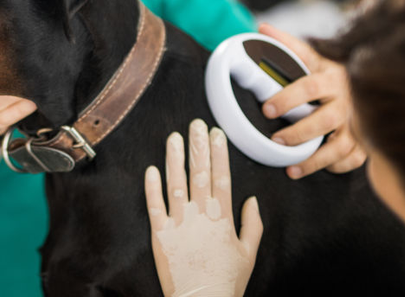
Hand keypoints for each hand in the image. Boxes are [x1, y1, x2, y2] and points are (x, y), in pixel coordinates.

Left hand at [145, 119, 261, 296]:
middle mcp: (201, 216)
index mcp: (223, 219)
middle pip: (199, 174)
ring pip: (176, 183)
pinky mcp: (160, 234)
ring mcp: (179, 223)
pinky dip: (152, 186)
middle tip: (196, 124)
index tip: (217, 133)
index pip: (221, 177)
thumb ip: (252, 224)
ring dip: (174, 158)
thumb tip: (252, 199)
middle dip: (198, 146)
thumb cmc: (226, 282)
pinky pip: (154, 205)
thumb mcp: (249, 254)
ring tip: (174, 137)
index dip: (219, 153)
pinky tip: (152, 168)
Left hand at [258, 23, 366, 178]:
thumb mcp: (314, 58)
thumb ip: (289, 45)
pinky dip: (337, 166)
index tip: (267, 109)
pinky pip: (353, 159)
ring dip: (315, 159)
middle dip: (299, 132)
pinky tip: (318, 167)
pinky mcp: (365, 142)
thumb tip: (262, 27)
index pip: (309, 87)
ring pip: (340, 146)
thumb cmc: (332, 75)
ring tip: (291, 167)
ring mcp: (358, 124)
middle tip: (276, 139)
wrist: (369, 88)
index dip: (288, 98)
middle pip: (325, 120)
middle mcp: (347, 102)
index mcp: (332, 78)